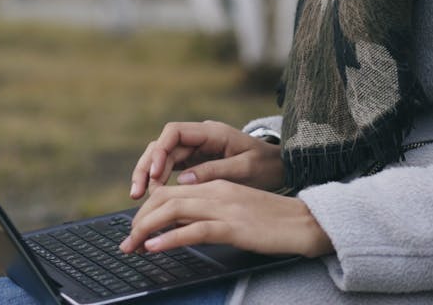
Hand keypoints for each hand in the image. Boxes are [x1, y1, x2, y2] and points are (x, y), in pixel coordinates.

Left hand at [119, 180, 333, 257]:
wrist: (306, 222)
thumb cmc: (273, 221)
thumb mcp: (236, 210)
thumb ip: (209, 212)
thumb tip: (179, 226)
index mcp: (216, 185)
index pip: (170, 191)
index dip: (146, 209)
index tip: (136, 229)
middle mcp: (216, 191)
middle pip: (165, 199)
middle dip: (139, 220)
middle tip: (126, 243)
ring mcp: (224, 207)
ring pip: (173, 211)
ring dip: (146, 229)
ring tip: (132, 247)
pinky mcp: (233, 227)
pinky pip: (194, 230)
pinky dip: (169, 239)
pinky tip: (154, 248)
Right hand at [129, 121, 284, 199]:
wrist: (279, 166)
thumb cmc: (266, 165)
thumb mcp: (245, 169)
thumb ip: (215, 172)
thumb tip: (183, 180)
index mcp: (211, 132)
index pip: (174, 132)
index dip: (160, 151)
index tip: (154, 173)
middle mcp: (199, 137)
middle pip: (163, 146)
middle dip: (147, 167)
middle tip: (138, 192)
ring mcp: (196, 149)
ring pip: (163, 157)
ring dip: (149, 175)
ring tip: (139, 196)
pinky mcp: (195, 162)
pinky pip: (170, 168)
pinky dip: (159, 180)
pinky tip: (153, 197)